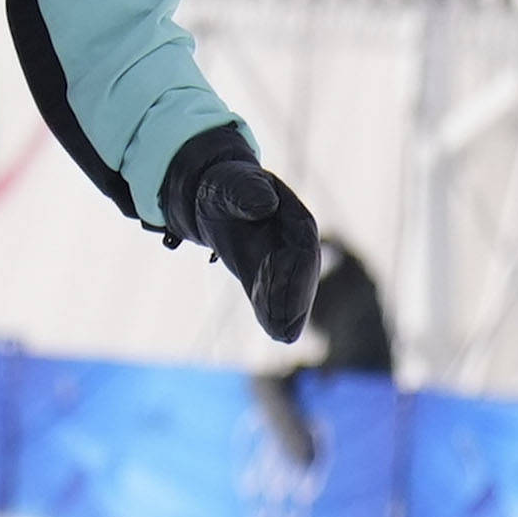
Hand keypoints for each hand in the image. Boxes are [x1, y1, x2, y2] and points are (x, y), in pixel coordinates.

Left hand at [172, 141, 323, 343]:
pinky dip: (273, 315)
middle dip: (294, 301)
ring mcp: (283, 265)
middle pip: (302, 277)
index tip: (287, 294)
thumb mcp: (232, 184)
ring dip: (286, 313)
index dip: (297, 273)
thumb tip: (266, 206)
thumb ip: (248, 192)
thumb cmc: (226, 185)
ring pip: (291, 294)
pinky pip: (272, 300)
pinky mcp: (266, 279)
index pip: (303, 249)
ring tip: (281, 332)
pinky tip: (275, 332)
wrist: (214, 198)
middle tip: (287, 324)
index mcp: (295, 219)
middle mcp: (296, 246)